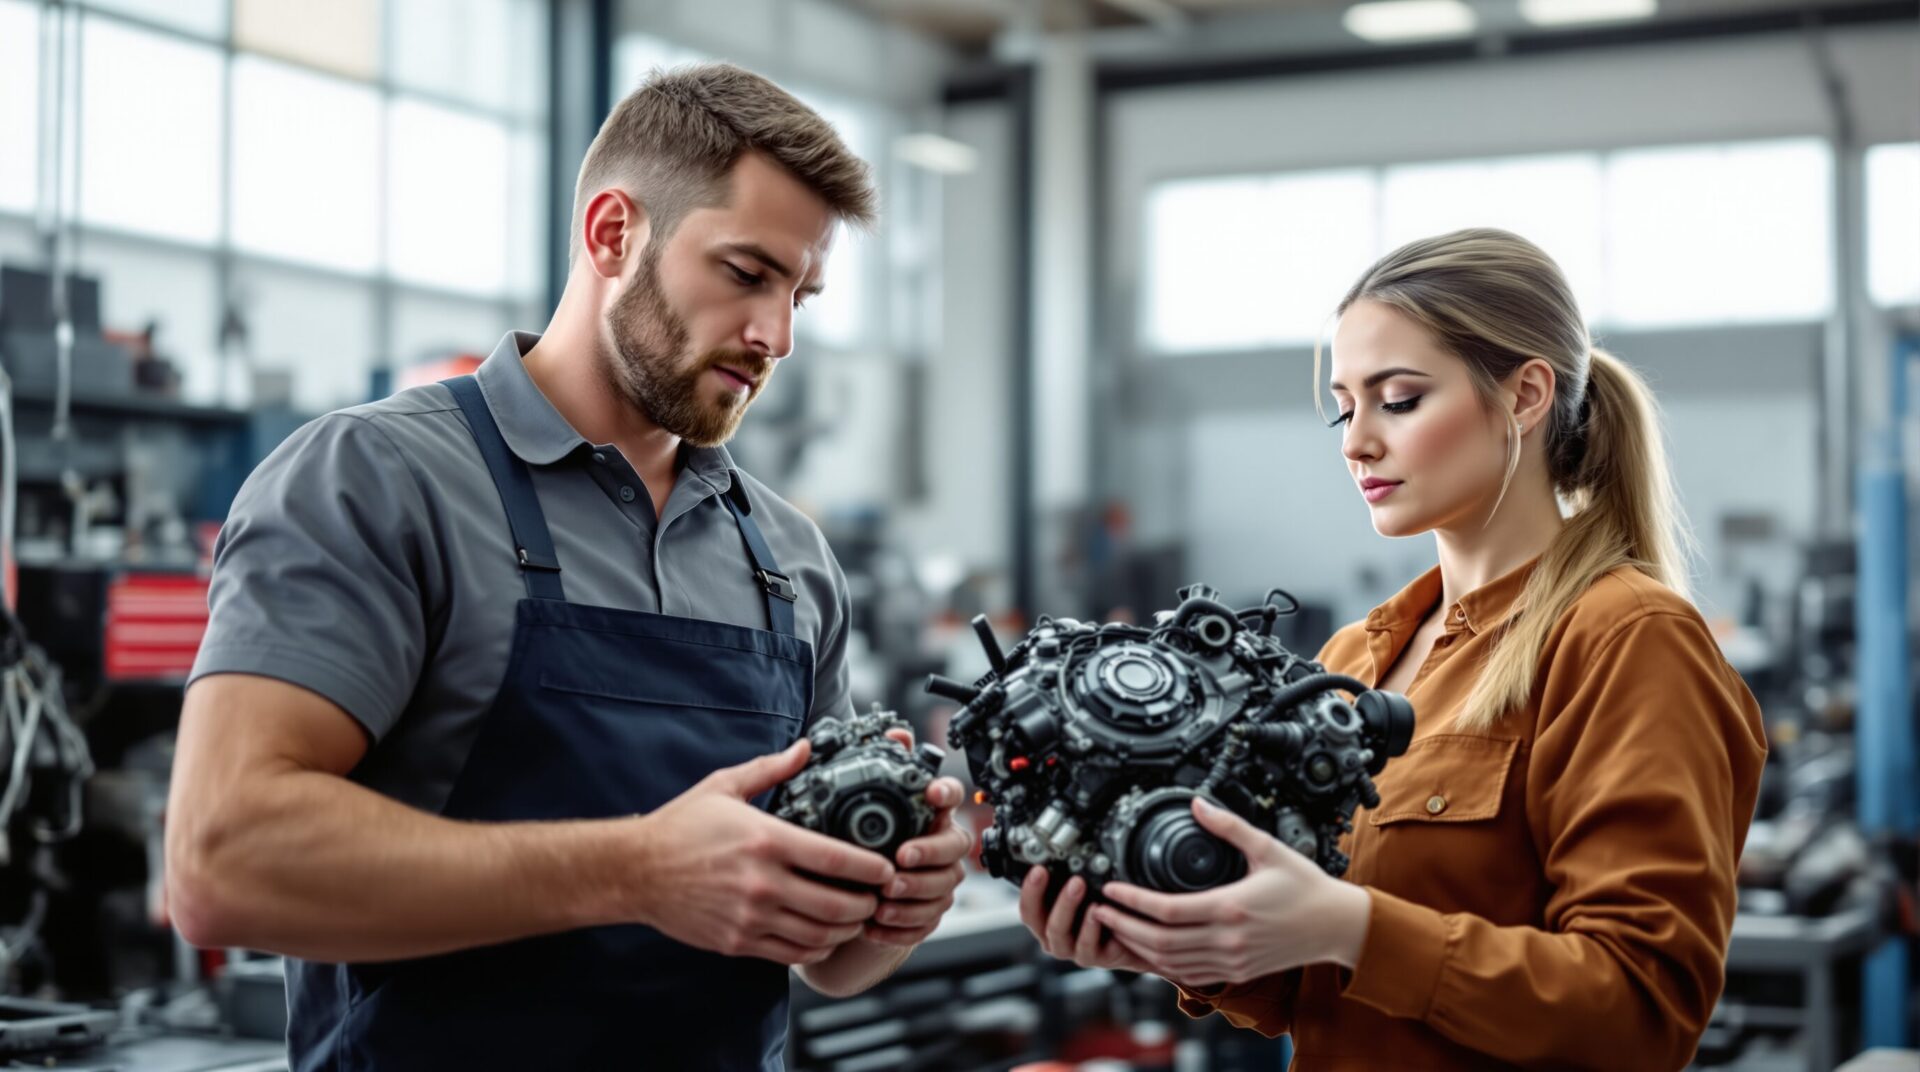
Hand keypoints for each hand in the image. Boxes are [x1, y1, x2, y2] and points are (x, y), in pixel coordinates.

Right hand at [630, 739, 896, 965]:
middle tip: (879, 895)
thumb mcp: (724, 787)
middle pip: (836, 904)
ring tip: (857, 916)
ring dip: (847, 929)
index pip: (836, 860)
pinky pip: (791, 953)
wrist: (635, 871)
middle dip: (867, 903)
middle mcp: (763, 882)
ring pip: (818, 934)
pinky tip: (825, 935)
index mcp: (766, 840)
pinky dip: (817, 947)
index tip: (887, 867)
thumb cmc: (680, 828)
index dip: (872, 868)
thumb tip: (805, 748)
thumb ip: (771, 768)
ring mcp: (751, 917)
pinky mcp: (738, 941)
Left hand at [864, 728, 970, 946]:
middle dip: (928, 855)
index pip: (952, 795)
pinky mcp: (930, 913)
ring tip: (882, 899)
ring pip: (941, 889)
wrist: (856, 884)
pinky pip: (925, 923)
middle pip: (953, 849)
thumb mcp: (866, 799)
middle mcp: (943, 844)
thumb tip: (897, 734)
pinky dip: (901, 926)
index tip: (931, 792)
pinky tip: (876, 924)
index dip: (946, 793)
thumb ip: (885, 765)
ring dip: (912, 896)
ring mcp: (940, 880)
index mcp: (931, 813)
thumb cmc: (866, 837)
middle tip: (899, 860)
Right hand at [1017, 866, 1153, 973]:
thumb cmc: (1104, 912)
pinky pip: (1086, 946)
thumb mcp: (1084, 895)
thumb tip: (1063, 855)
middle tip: (1063, 876)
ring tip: (1079, 886)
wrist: (1134, 939)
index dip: (1029, 890)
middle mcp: (1055, 937)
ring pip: (1058, 932)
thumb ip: (1068, 882)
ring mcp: (1072, 950)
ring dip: (1066, 906)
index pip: (1028, 908)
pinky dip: (1090, 927)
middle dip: (1045, 894)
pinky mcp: (1093, 958)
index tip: (1038, 869)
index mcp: (1046, 921)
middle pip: (1038, 921)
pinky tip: (1098, 911)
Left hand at [1089, 797, 1371, 987]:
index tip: (1111, 889)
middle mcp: (1228, 939)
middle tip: (1100, 909)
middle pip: (1160, 941)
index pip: (1167, 910)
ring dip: (1138, 948)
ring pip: (1170, 963)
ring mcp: (1231, 961)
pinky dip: (1162, 965)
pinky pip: (1189, 974)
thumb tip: (1198, 804)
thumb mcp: (1267, 848)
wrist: (1336, 925)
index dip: (1133, 901)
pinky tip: (1148, 951)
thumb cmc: (1306, 886)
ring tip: (1115, 928)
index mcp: (1231, 907)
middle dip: (1124, 926)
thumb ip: (1229, 826)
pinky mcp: (1236, 972)